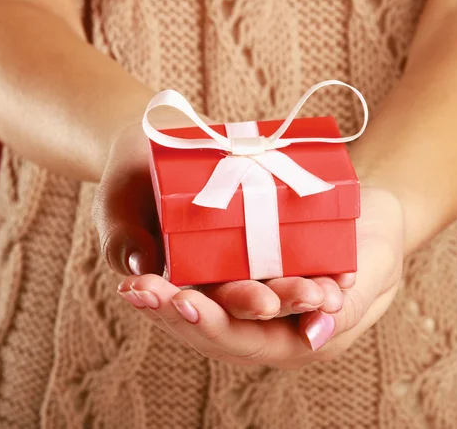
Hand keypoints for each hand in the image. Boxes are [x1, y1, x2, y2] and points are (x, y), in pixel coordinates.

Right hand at [92, 111, 348, 319]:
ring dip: (299, 296)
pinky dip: (321, 268)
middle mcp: (217, 284)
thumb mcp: (115, 204)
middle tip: (283, 301)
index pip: (192, 314)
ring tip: (321, 295)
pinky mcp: (273, 237)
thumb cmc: (130, 177)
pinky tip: (341, 274)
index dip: (199, 316)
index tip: (197, 303)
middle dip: (263, 305)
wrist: (157, 140)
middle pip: (242, 309)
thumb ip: (120, 238)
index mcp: (179, 289)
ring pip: (276, 291)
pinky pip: (300, 257)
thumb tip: (138, 269)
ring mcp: (247, 263)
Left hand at [114, 187, 403, 367]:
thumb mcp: (376, 270)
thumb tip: (315, 334)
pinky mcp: (243, 277)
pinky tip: (147, 268)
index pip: (253, 341)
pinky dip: (177, 278)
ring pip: (204, 311)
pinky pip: (206, 283)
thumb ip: (352, 304)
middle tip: (140, 293)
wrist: (369, 214)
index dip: (217, 326)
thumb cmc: (377, 242)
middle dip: (176, 314)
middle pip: (216, 331)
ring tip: (134, 285)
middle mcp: (270, 328)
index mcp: (302, 337)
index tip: (186, 304)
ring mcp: (253, 304)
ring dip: (165, 300)